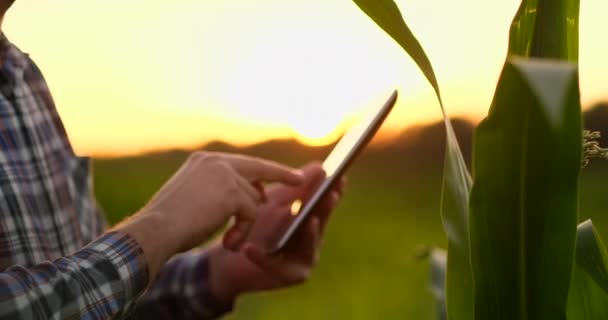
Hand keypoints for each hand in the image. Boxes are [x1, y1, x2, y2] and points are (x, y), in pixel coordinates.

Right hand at [117, 152, 302, 280]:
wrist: (154, 231)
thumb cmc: (168, 223)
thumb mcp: (194, 198)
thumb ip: (221, 190)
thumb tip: (255, 194)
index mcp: (203, 161)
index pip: (243, 162)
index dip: (266, 169)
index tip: (286, 171)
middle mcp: (215, 161)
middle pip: (259, 168)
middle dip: (282, 175)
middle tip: (301, 180)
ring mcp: (224, 174)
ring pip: (254, 198)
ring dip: (245, 221)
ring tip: (228, 237)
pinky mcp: (231, 192)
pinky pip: (251, 213)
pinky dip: (243, 230)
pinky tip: (228, 240)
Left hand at [208, 163, 345, 302]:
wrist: (232, 256)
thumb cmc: (257, 225)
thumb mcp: (276, 202)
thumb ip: (298, 187)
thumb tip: (321, 167)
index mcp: (312, 220)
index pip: (325, 204)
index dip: (334, 191)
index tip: (340, 177)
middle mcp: (313, 241)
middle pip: (321, 222)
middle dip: (326, 209)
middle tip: (330, 195)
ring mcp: (304, 259)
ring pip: (308, 245)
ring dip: (309, 234)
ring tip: (310, 220)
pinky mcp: (289, 276)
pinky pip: (278, 266)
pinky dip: (264, 257)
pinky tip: (250, 248)